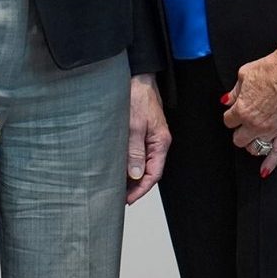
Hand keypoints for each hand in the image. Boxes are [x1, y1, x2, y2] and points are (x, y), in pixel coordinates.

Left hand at [126, 74, 170, 202]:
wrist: (137, 77)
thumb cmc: (138, 96)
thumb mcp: (133, 126)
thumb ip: (134, 151)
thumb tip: (135, 174)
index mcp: (160, 142)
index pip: (154, 174)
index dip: (141, 190)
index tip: (128, 200)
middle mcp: (158, 142)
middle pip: (149, 171)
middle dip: (135, 186)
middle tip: (119, 197)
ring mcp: (150, 138)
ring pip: (142, 163)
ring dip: (131, 176)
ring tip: (116, 186)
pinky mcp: (142, 132)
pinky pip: (138, 153)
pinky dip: (128, 163)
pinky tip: (118, 167)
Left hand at [223, 44, 276, 176]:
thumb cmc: (272, 68)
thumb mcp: (244, 74)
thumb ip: (234, 92)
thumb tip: (227, 100)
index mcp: (242, 110)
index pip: (228, 122)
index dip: (231, 116)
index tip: (235, 111)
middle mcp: (255, 124)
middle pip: (238, 139)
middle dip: (239, 131)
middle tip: (244, 122)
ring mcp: (271, 130)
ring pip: (255, 148)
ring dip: (252, 143)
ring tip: (254, 136)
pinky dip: (270, 164)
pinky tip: (264, 171)